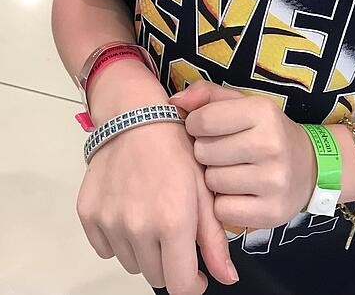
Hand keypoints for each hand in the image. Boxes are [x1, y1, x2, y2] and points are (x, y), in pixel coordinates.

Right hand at [77, 67, 238, 293]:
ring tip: (151, 215)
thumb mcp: (204, 188)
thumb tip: (227, 278)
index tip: (195, 272)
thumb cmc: (176, 148)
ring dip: (143, 251)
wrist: (136, 116)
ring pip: (130, 263)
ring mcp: (109, 221)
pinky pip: (105, 248)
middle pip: (155, 276)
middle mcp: (137, 227)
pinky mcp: (88, 214)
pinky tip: (130, 210)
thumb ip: (214, 239)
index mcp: (172, 221)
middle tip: (174, 232)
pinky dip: (118, 239)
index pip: (180, 285)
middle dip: (169, 263)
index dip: (192, 284)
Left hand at [171, 81, 317, 229]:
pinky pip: (222, 211)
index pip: (203, 120)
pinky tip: (238, 193)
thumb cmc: (266, 132)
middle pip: (204, 152)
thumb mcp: (243, 104)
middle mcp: (270, 144)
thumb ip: (207, 95)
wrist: (309, 167)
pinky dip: (224, 204)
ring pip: (212, 182)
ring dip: (214, 178)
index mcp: (262, 112)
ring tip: (230, 171)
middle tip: (221, 152)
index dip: (195, 125)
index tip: (205, 129)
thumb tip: (175, 100)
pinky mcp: (271, 212)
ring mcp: (273, 181)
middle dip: (205, 152)